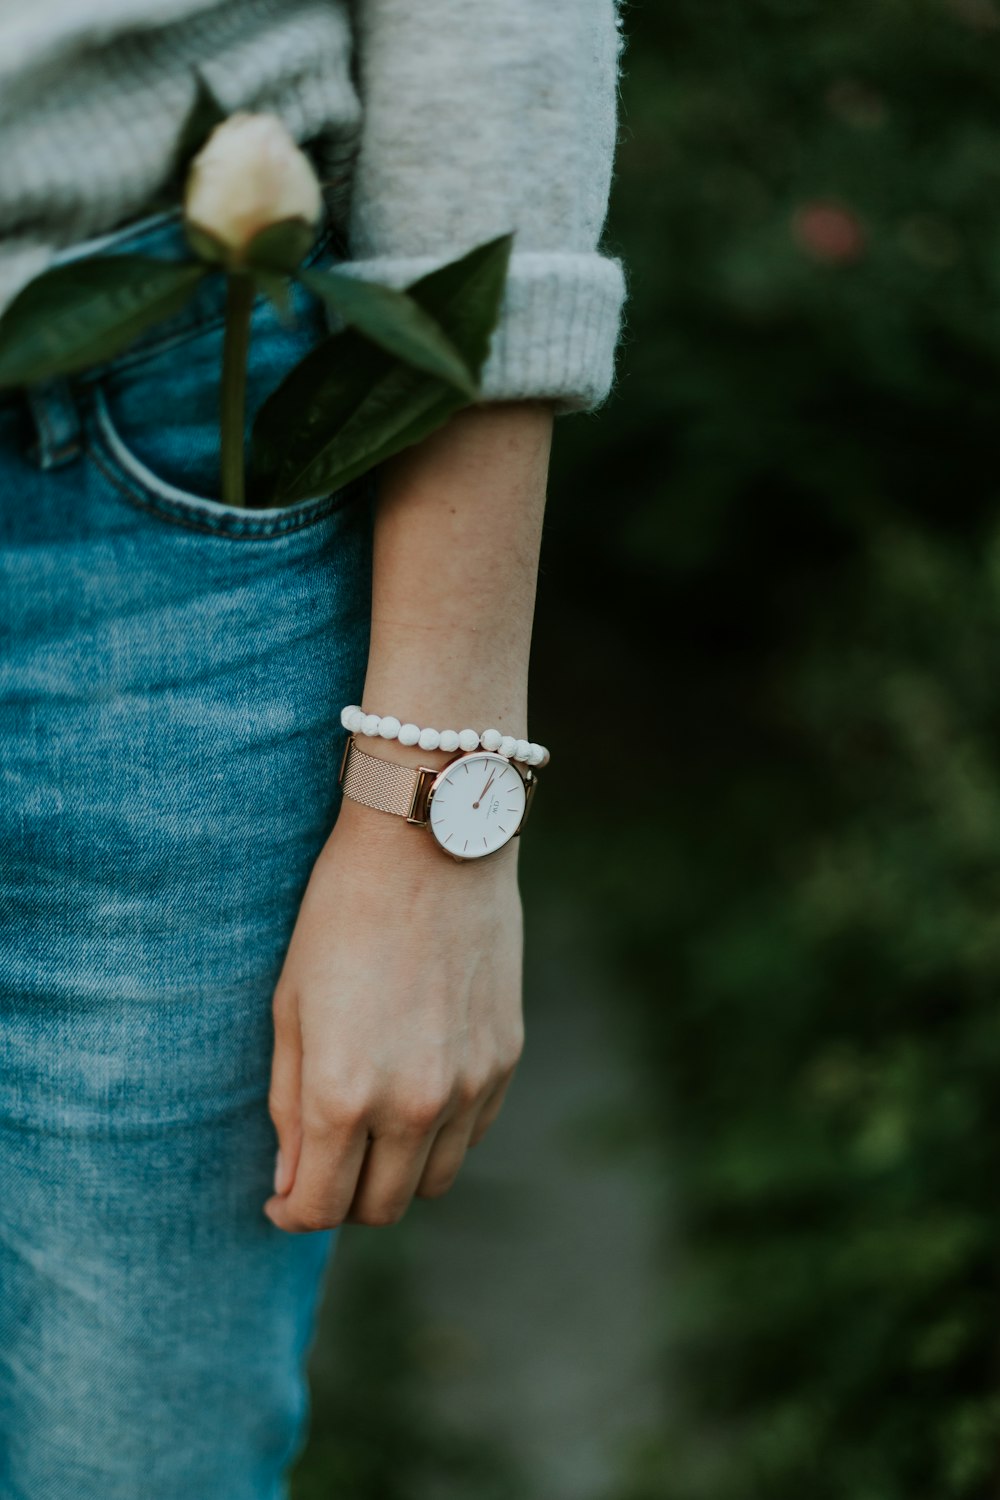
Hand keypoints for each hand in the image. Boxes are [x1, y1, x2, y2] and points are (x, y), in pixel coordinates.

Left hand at [262, 796, 524, 1231]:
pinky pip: (472, 1134)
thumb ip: (289, 1107)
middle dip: (343, 1199)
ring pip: (433, 1182)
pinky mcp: (506, 1058)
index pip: (318, 1206)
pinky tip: (415, 1092)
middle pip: (379, 1207)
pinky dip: (440, 1135)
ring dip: (396, 1174)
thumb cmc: (341, 915)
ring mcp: (469, 1085)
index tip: (282, 1198)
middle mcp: (413, 1105)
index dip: (291, 1213)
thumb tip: (290, 1185)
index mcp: (343, 1094)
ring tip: (371, 1131)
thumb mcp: (291, 1008)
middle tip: (323, 1164)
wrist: (431, 844)